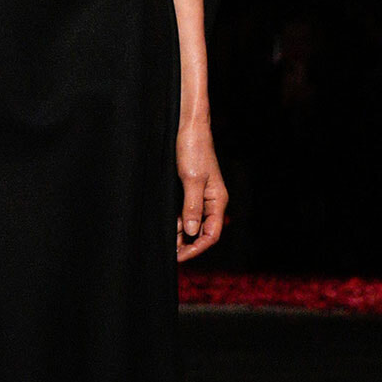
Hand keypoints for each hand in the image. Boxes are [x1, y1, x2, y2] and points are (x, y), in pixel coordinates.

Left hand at [176, 118, 227, 260]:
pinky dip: (175, 222)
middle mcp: (211, 201)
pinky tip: (165, 227)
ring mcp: (200, 196)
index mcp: (217, 200)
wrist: (188, 126)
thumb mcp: (192, 178)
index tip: (179, 255)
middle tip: (169, 254)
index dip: (196, 248)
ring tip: (164, 244)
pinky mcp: (189, 190)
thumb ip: (192, 206)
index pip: (211, 234)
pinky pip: (184, 212)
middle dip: (187, 245)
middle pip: (202, 232)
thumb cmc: (194, 148)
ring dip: (179, 235)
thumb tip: (190, 230)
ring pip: (191, 224)